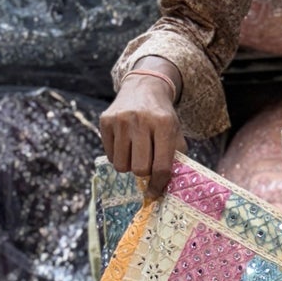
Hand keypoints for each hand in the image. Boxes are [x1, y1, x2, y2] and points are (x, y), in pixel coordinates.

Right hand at [99, 71, 183, 198]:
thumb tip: (166, 188)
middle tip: (146, 165)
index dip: (159, 184)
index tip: (155, 192)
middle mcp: (141, 120)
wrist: (144, 87)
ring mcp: (121, 120)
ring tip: (135, 154)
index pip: (161, 167)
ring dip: (129, 165)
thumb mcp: (175, 134)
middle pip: (139, 169)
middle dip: (144, 173)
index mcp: (164, 124)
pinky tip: (125, 144)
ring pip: (121, 165)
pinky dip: (118, 156)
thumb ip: (175, 159)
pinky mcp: (106, 120)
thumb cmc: (162, 119)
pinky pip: (110, 155)